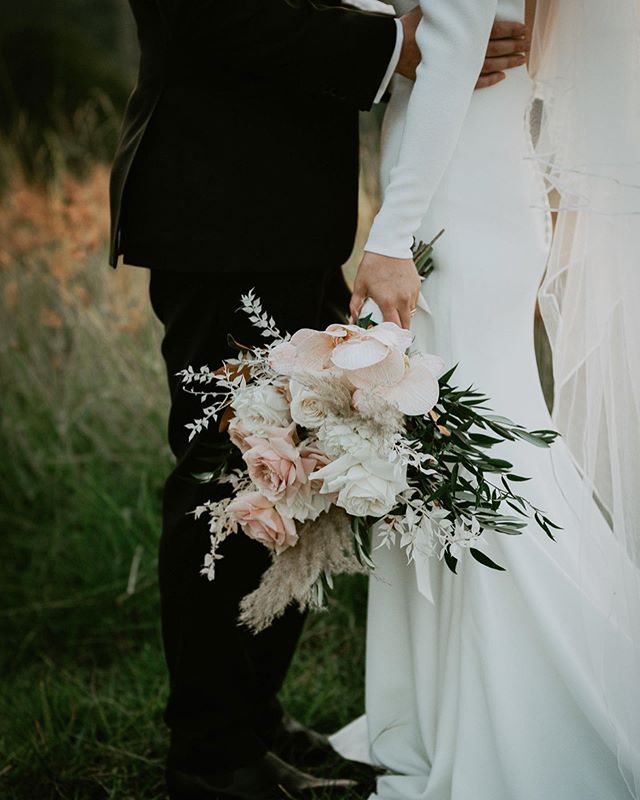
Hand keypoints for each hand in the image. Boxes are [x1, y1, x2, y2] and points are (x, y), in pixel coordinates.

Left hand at [350, 252, 421, 328]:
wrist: (389, 247)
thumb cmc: (374, 264)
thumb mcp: (360, 286)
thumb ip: (355, 305)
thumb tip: (353, 318)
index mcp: (388, 302)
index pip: (394, 328)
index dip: (390, 335)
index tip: (386, 337)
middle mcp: (402, 300)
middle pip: (405, 325)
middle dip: (399, 330)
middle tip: (391, 329)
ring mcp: (411, 293)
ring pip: (410, 314)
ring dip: (403, 316)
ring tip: (394, 311)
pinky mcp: (417, 287)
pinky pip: (414, 302)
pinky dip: (407, 304)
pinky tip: (399, 298)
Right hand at [396, 12, 529, 86]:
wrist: (395, 50)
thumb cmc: (414, 28)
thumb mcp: (436, 11)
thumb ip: (454, 7)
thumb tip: (465, 0)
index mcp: (463, 33)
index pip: (493, 31)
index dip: (509, 30)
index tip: (522, 30)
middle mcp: (464, 51)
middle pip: (495, 49)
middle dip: (513, 46)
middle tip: (526, 45)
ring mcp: (459, 68)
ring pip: (489, 66)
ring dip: (507, 63)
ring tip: (520, 60)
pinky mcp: (451, 79)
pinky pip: (475, 83)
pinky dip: (489, 81)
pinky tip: (500, 77)